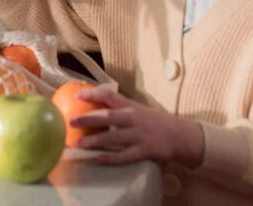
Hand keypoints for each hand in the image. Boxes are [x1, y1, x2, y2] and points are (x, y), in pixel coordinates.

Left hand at [72, 88, 204, 167]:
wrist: (181, 135)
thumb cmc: (153, 121)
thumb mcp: (137, 109)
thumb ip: (119, 107)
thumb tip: (93, 104)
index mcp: (131, 105)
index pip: (110, 95)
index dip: (93, 94)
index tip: (76, 94)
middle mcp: (134, 118)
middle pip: (108, 116)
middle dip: (89, 118)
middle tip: (71, 121)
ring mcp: (140, 134)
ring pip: (114, 138)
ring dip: (96, 141)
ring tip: (79, 143)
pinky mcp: (146, 150)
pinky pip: (125, 155)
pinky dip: (111, 158)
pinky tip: (98, 159)